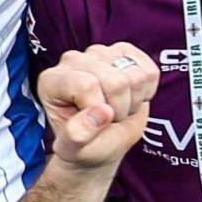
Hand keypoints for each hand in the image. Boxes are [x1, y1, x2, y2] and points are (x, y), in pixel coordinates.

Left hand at [33, 43, 159, 167]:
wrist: (102, 141)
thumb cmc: (84, 145)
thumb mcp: (73, 150)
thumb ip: (77, 135)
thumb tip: (102, 112)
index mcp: (51, 81)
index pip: (87, 85)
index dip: (98, 110)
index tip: (92, 123)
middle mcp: (72, 60)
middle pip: (116, 81)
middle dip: (118, 109)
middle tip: (106, 118)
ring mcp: (99, 52)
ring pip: (136, 76)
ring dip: (132, 101)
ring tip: (116, 108)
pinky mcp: (123, 51)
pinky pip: (150, 71)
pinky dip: (146, 91)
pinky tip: (129, 97)